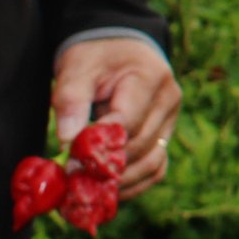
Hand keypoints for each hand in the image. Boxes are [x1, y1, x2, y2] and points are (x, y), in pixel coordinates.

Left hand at [48, 33, 180, 196]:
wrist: (119, 46)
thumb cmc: (96, 54)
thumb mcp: (77, 67)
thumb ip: (71, 101)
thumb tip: (67, 140)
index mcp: (150, 78)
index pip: (128, 122)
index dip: (100, 145)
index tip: (72, 160)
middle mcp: (169, 101)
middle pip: (140, 146)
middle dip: (108, 167)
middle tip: (75, 181)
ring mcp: (171, 121)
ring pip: (152, 163)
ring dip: (123, 182)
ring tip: (92, 192)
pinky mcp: (166, 136)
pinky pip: (156, 168)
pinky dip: (135, 183)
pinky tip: (111, 191)